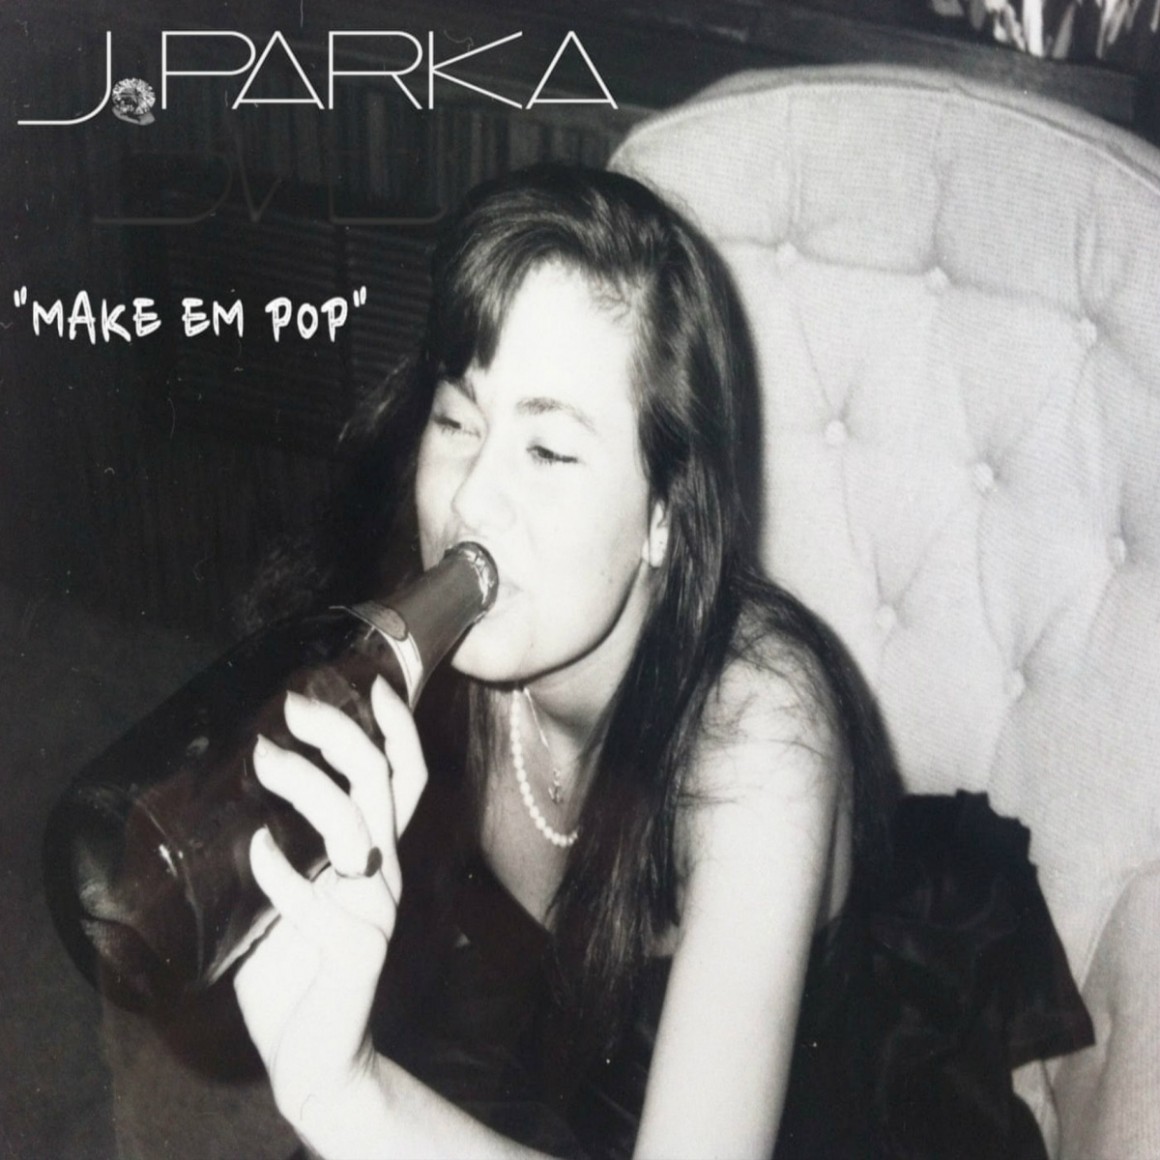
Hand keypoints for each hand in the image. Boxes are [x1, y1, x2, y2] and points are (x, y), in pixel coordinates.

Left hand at [234, 676, 426, 1133]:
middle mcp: (384, 872)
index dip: (399, 727)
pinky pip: (311, 900)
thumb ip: (286, 845)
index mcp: (377, 852)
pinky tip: (254, 850)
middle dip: (343, 734)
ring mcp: (374, 912)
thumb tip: (236, 782)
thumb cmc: (295, 964)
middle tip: (294, 706)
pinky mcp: (353, 953)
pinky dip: (279, 870)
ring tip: (264, 759)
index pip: (406, 777)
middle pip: (384, 784)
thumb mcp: (293, 890)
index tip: (375, 680)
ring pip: (355, 828)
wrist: (315, 1056)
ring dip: (308, 786)